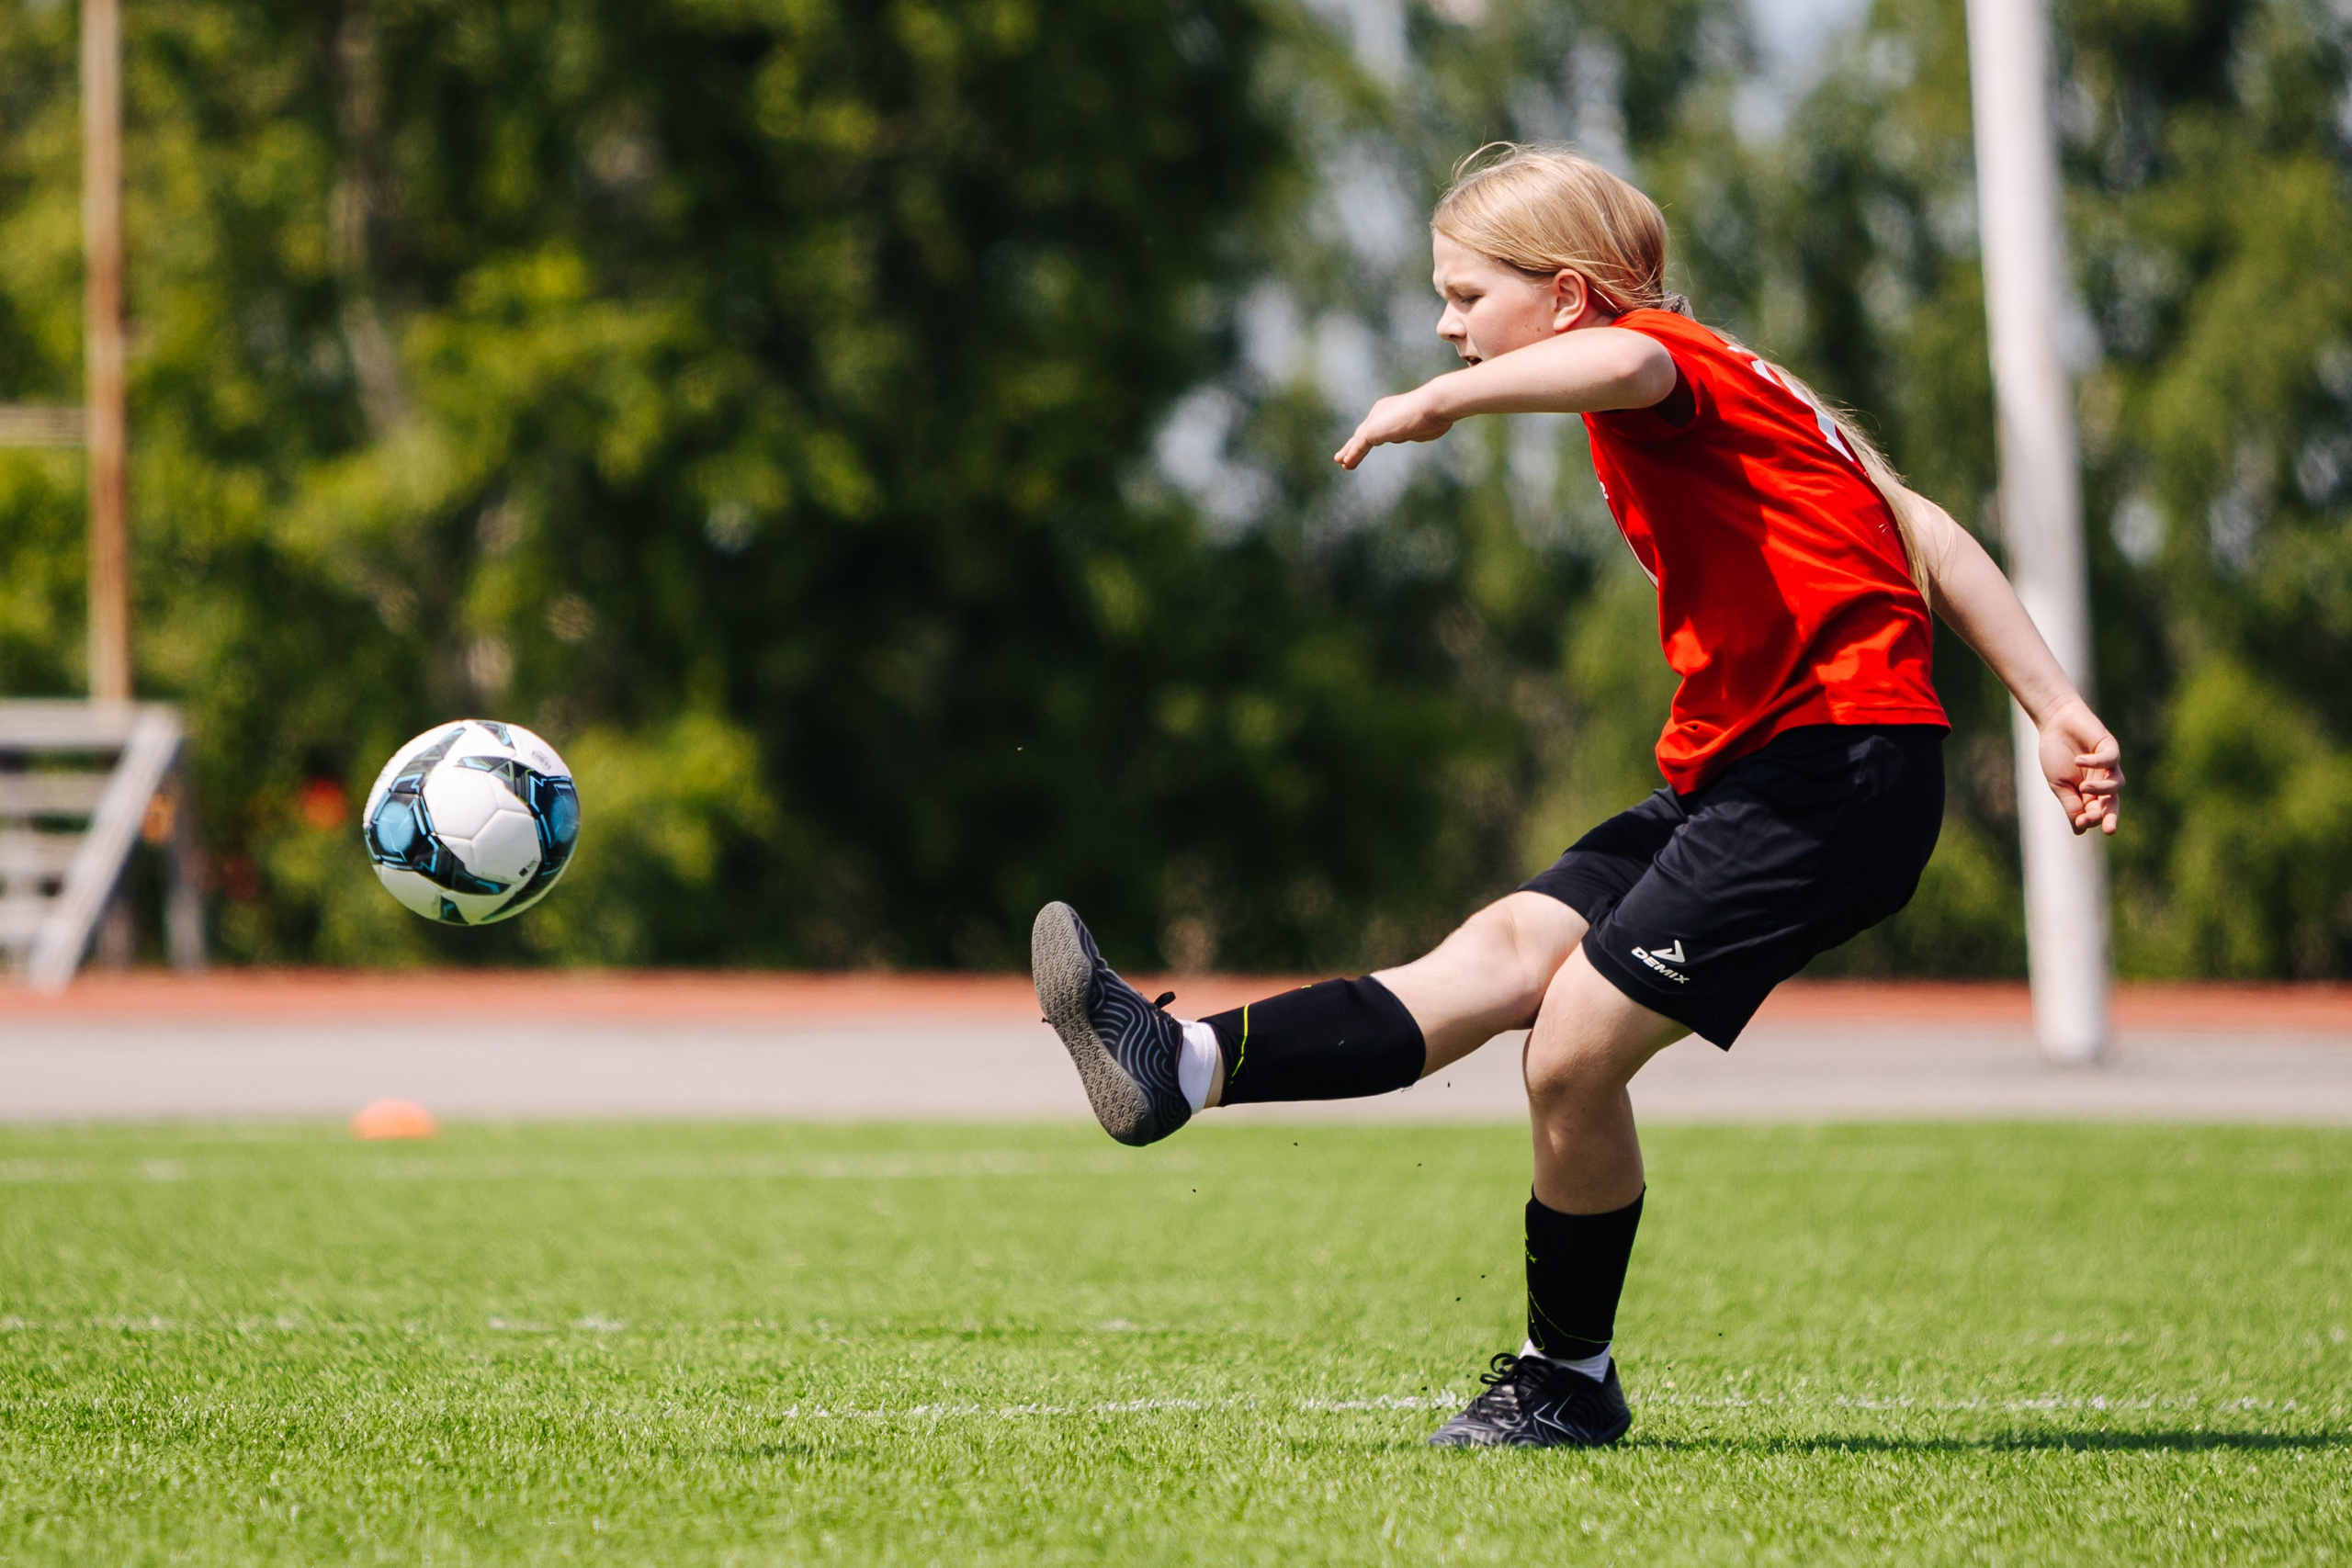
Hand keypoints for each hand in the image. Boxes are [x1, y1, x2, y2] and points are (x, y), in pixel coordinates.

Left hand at [1334, 386, 1453, 468]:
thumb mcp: (1424, 428)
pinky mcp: (1372, 430)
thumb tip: (1412, 434)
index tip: (1365, 445)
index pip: (1378, 426)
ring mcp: (1376, 420)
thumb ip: (1414, 431)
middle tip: (1344, 456)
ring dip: (1349, 451)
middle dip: (1354, 444)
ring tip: (1341, 462)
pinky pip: (1359, 446)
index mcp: (1392, 409)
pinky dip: (1353, 455)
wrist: (1433, 404)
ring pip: (1358, 439)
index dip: (1370, 438)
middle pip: (1364, 432)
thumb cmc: (1435, 414)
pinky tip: (1345, 463)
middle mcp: (1381, 412)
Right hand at [2038, 699, 2122, 835]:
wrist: (2055, 724)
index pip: (2094, 813)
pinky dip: (2095, 763)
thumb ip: (2070, 804)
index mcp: (2088, 794)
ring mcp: (2108, 766)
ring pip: (2117, 785)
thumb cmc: (2055, 754)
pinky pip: (2110, 760)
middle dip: (2111, 817)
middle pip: (2112, 804)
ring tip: (2083, 787)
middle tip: (2109, 829)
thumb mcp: (2058, 784)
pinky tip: (2078, 760)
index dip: (2090, 820)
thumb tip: (2079, 831)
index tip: (2080, 822)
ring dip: (2101, 790)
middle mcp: (2102, 782)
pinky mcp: (2110, 748)